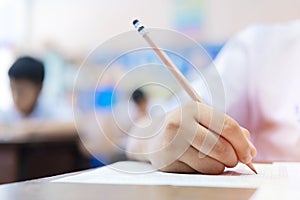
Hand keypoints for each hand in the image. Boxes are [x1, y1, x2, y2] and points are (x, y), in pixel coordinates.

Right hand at [126, 102, 255, 173]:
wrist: (150, 138)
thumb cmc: (183, 128)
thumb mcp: (203, 120)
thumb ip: (228, 129)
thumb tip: (250, 148)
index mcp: (192, 108)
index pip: (227, 126)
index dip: (243, 143)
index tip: (249, 153)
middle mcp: (180, 124)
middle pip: (222, 148)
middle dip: (234, 158)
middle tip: (234, 160)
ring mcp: (172, 144)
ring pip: (213, 165)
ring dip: (219, 166)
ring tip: (210, 158)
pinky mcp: (167, 162)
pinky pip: (199, 174)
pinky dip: (203, 171)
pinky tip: (194, 162)